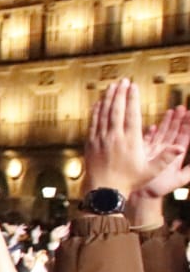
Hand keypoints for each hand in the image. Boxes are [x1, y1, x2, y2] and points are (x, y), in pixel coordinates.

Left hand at [85, 79, 184, 193]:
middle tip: (123, 81)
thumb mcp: (151, 171)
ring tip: (112, 86)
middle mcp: (114, 138)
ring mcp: (100, 139)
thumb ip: (166, 157)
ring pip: (103, 114)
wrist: (104, 191)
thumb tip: (181, 147)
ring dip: (108, 98)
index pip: (132, 115)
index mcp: (130, 142)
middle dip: (120, 93)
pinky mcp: (91, 143)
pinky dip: (96, 111)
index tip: (133, 86)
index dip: (132, 99)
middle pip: (116, 110)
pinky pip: (93, 122)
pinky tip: (99, 102)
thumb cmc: (130, 181)